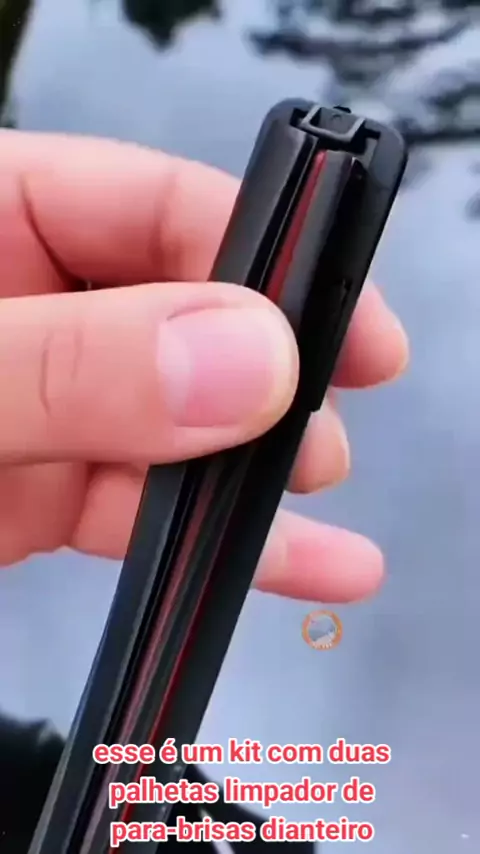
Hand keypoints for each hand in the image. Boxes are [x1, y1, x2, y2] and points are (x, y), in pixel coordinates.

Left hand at [0, 131, 407, 602]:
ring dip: (260, 460)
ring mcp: (49, 405)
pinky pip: (146, 513)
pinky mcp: (46, 496)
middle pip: (185, 313)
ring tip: (319, 479)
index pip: (155, 204)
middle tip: (325, 414)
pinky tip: (305, 563)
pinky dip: (218, 545)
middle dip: (272, 366)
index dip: (265, 252)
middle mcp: (38, 309)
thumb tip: (246, 362)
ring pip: (179, 423)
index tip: (346, 322)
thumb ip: (75, 363)